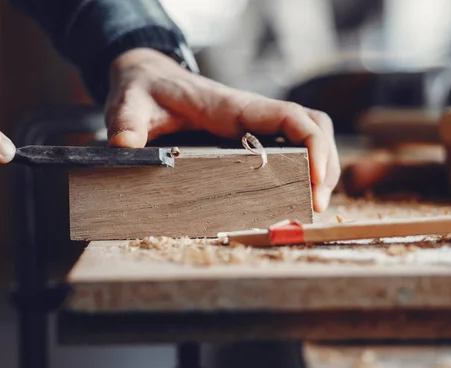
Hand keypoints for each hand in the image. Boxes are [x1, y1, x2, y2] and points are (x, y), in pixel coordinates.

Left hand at [104, 49, 339, 211]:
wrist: (148, 78)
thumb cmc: (144, 89)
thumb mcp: (130, 104)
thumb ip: (127, 122)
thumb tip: (124, 147)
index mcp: (232, 106)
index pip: (291, 117)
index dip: (313, 146)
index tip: (314, 182)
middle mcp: (251, 114)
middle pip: (313, 128)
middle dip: (326, 164)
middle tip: (317, 206)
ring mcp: (254, 125)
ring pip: (307, 137)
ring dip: (320, 169)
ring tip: (313, 206)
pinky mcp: (249, 136)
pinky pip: (290, 146)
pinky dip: (303, 169)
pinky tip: (296, 195)